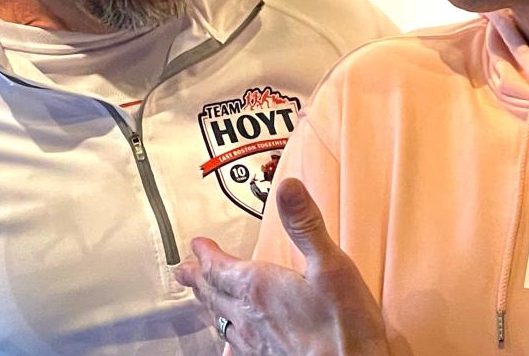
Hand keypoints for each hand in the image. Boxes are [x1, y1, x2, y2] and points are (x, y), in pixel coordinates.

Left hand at [176, 177, 389, 355]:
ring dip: (208, 304)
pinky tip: (229, 343)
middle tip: (184, 270)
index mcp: (259, 287)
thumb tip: (288, 187)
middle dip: (199, 278)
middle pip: (214, 293)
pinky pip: (235, 346)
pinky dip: (226, 336)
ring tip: (202, 297)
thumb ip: (306, 225)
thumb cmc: (344, 326)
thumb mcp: (331, 264)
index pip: (220, 266)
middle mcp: (248, 316)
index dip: (206, 254)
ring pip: (220, 320)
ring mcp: (255, 343)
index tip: (197, 244)